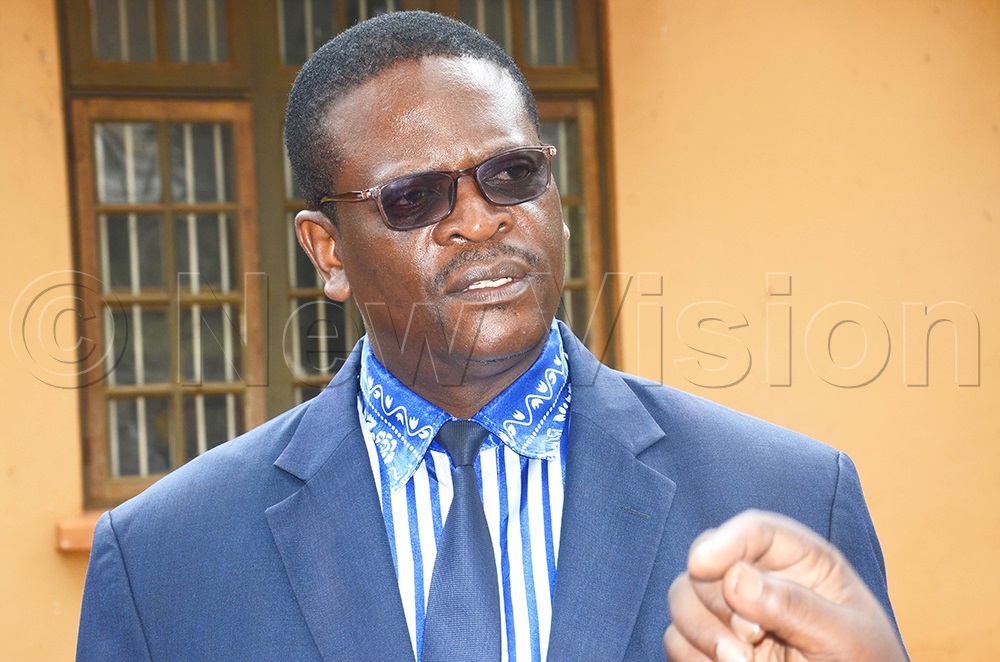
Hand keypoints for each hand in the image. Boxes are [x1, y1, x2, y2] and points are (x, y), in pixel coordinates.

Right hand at [663, 510, 905, 661]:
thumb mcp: (847, 639)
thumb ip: (797, 606)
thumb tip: (736, 578)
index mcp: (802, 563)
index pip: (757, 531)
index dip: (728, 540)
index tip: (703, 563)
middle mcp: (761, 580)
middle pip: (707, 563)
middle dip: (719, 603)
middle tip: (752, 639)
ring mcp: (732, 614)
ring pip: (682, 597)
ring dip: (701, 632)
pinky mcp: (712, 647)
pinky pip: (675, 638)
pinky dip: (691, 655)